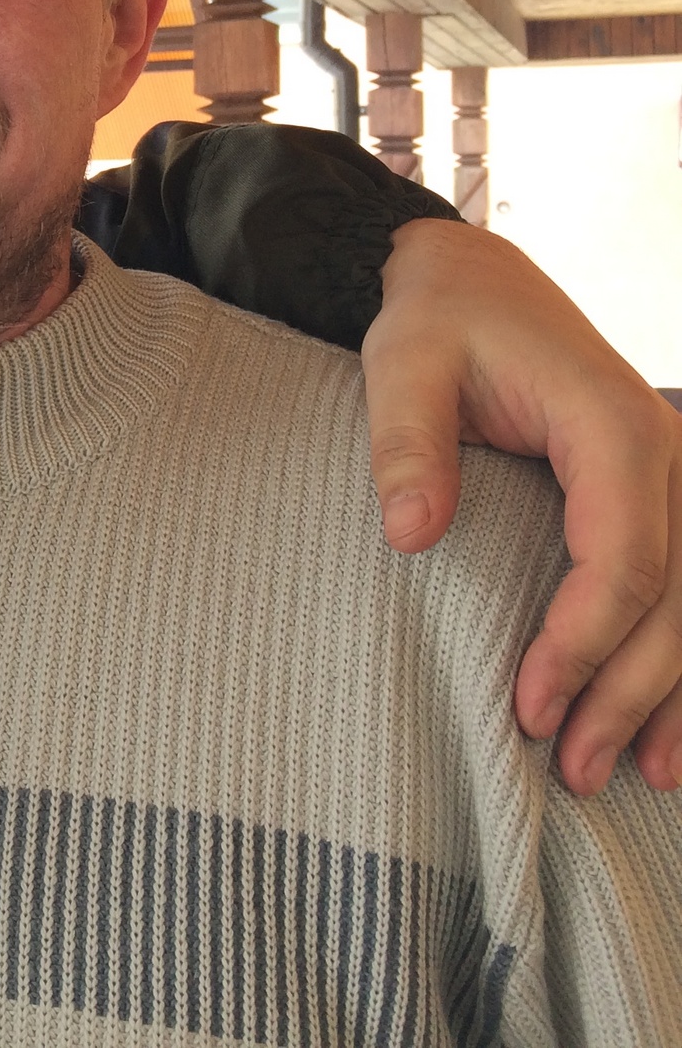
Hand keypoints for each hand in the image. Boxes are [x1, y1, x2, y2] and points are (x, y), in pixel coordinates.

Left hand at [364, 216, 681, 795]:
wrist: (471, 280)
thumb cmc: (436, 322)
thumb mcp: (402, 366)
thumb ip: (407, 446)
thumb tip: (409, 535)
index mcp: (612, 426)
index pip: (621, 557)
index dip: (582, 642)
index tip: (529, 705)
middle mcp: (666, 453)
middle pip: (671, 597)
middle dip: (627, 691)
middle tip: (570, 768)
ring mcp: (675, 476)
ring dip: (670, 693)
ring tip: (635, 777)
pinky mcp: (660, 495)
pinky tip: (671, 727)